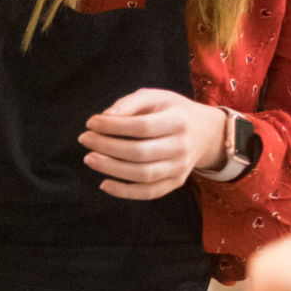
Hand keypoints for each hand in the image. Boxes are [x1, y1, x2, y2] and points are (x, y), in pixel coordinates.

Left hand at [79, 88, 228, 200]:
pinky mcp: (175, 182)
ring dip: (111, 169)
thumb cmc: (172, 111)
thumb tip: (104, 116)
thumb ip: (130, 103)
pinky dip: (124, 192)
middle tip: (84, 139)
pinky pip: (149, 192)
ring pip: (142, 175)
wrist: (205, 133)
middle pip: (140, 152)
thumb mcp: (156, 97)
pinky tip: (104, 184)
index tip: (91, 122)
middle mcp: (182, 146)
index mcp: (178, 120)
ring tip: (89, 159)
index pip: (142, 126)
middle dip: (107, 147)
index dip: (113, 126)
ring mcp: (180, 168)